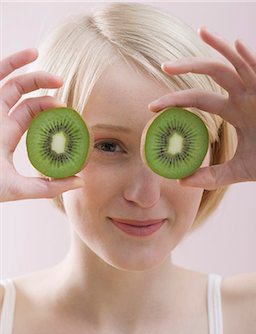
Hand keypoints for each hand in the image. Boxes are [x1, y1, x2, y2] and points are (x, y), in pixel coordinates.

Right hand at [0, 48, 83, 201]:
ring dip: (34, 75)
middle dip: (45, 89)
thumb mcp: (21, 189)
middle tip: (65, 88)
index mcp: (6, 135)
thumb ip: (49, 187)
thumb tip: (81, 181)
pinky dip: (12, 63)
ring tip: (57, 78)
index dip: (49, 110)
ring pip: (12, 83)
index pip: (31, 115)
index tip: (69, 113)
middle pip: (23, 96)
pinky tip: (32, 54)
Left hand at [148, 27, 255, 188]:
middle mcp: (245, 99)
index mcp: (234, 112)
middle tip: (164, 66)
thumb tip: (182, 182)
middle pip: (213, 74)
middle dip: (189, 67)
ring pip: (237, 63)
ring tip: (201, 32)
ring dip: (220, 47)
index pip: (199, 99)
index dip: (177, 101)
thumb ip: (211, 176)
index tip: (153, 106)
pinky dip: (252, 57)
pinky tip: (237, 45)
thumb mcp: (236, 172)